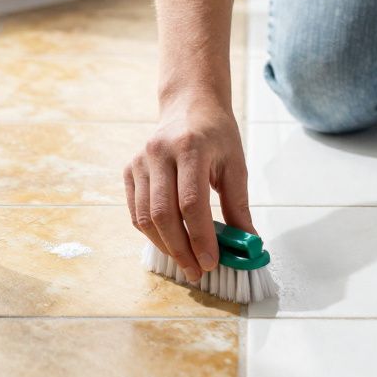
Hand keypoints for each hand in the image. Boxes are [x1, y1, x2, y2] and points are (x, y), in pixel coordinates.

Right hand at [125, 95, 253, 281]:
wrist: (189, 105)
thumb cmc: (216, 135)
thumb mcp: (236, 165)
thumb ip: (239, 206)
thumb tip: (247, 245)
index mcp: (190, 148)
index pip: (191, 203)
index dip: (200, 238)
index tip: (212, 262)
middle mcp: (159, 153)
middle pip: (163, 214)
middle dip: (181, 250)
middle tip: (198, 272)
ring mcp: (140, 161)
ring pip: (144, 217)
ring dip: (165, 246)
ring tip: (186, 263)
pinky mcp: (129, 170)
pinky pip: (135, 212)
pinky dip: (151, 233)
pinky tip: (170, 243)